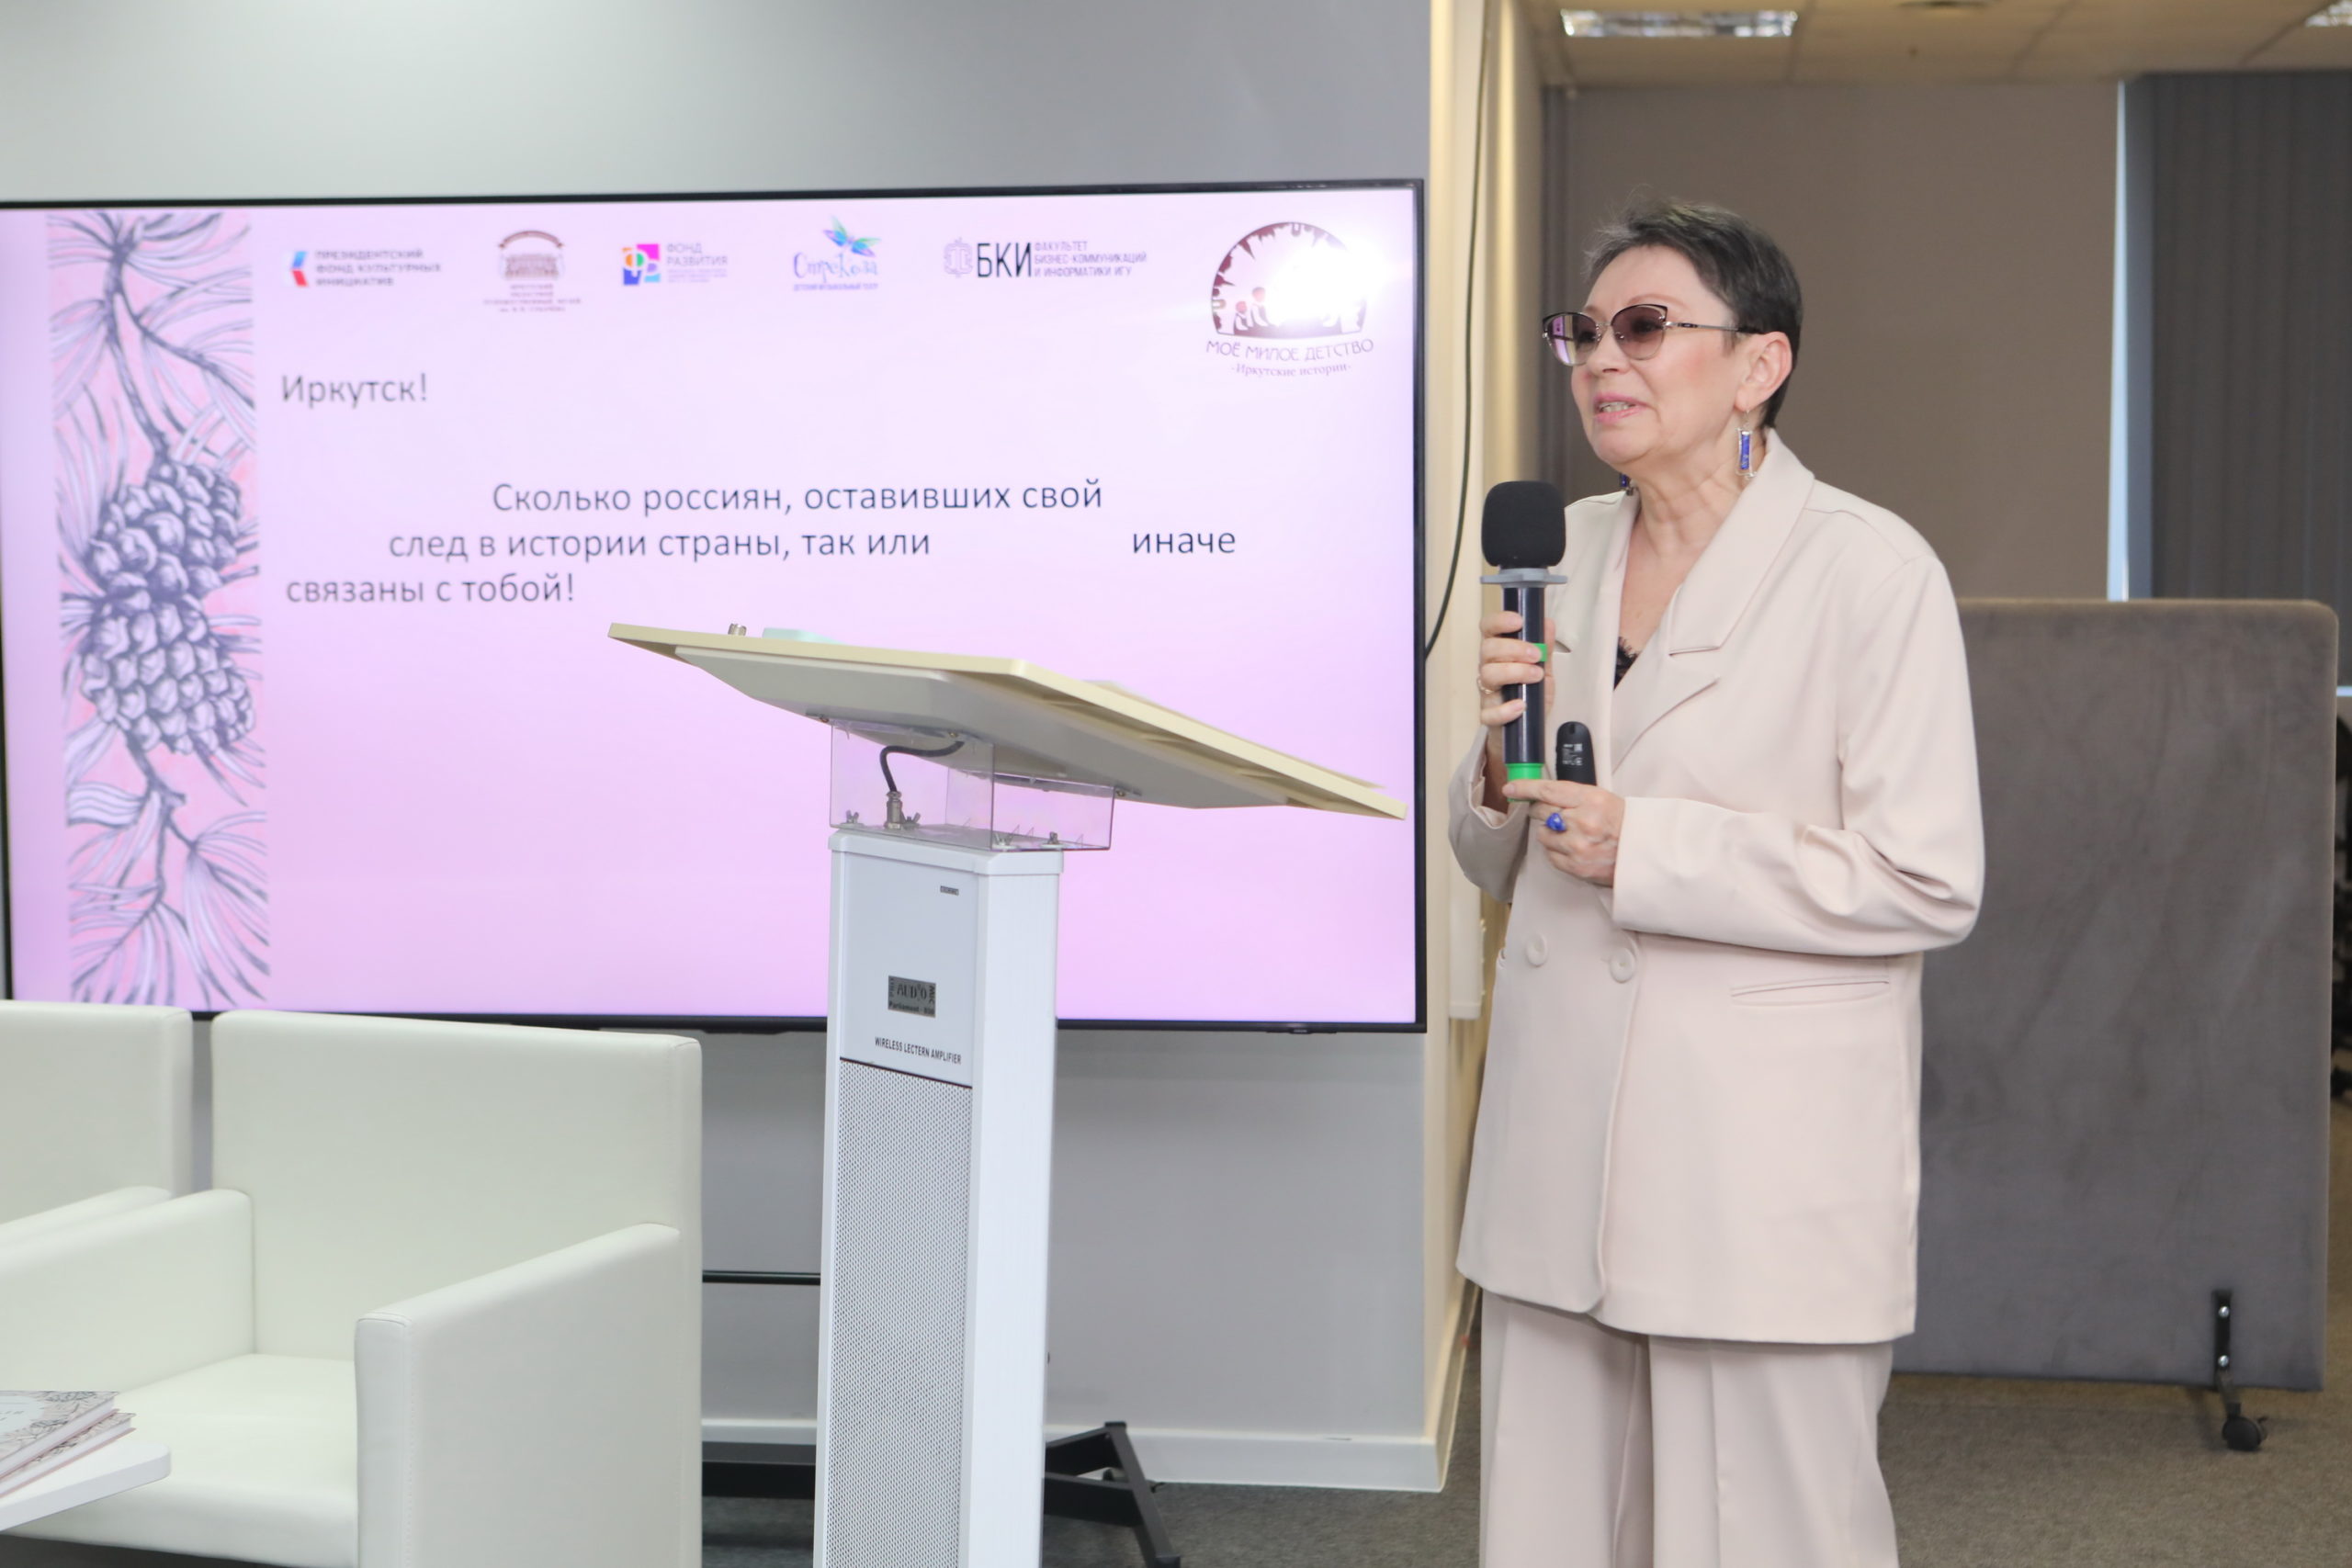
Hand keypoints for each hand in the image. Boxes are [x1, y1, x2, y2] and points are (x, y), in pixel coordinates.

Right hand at [1476, 611, 1547, 811]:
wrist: (1526, 732)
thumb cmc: (1530, 696)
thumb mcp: (1543, 669)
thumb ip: (1544, 647)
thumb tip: (1547, 622)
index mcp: (1500, 653)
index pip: (1489, 629)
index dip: (1498, 621)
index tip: (1518, 621)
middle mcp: (1489, 669)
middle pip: (1487, 650)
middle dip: (1513, 648)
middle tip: (1536, 654)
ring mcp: (1487, 693)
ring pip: (1487, 675)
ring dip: (1514, 672)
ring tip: (1536, 677)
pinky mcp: (1489, 717)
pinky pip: (1489, 713)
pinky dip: (1505, 709)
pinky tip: (1521, 706)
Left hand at [1502, 777, 1623, 885]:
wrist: (1646, 854)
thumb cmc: (1625, 824)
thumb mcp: (1604, 799)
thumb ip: (1574, 797)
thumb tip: (1542, 796)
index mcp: (1591, 799)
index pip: (1547, 791)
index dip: (1525, 788)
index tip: (1511, 787)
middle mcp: (1581, 821)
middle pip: (1541, 812)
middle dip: (1541, 811)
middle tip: (1554, 813)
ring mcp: (1577, 846)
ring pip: (1543, 835)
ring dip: (1551, 833)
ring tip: (1571, 833)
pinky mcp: (1576, 866)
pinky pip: (1551, 855)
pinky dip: (1558, 851)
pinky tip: (1574, 848)